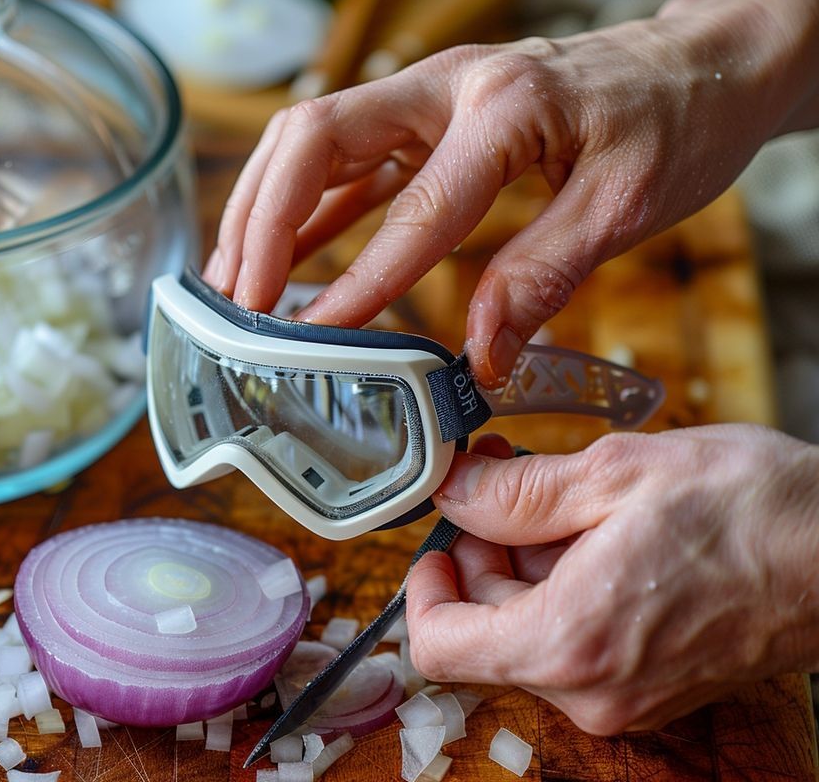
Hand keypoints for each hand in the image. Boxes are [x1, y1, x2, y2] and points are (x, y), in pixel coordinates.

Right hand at [204, 0, 818, 386]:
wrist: (699, 67)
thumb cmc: (675, 122)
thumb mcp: (626, 205)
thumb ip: (544, 274)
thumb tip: (479, 358)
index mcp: (506, 105)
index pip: (413, 201)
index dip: (360, 275)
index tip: (317, 335)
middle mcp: (447, 88)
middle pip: (315, 136)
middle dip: (263, 219)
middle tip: (242, 301)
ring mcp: (428, 100)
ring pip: (310, 144)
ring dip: (263, 211)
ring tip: (237, 289)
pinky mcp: (425, 124)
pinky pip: (344, 166)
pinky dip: (303, 214)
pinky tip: (284, 265)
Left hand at [405, 426, 818, 733]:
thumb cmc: (751, 509)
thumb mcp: (615, 475)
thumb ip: (515, 492)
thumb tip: (451, 491)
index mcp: (569, 643)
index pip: (438, 646)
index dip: (421, 587)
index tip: (436, 538)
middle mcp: (592, 691)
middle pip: (485, 632)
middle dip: (480, 556)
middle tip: (500, 482)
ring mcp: (627, 697)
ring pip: (530, 635)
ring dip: (525, 568)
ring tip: (559, 497)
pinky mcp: (654, 687)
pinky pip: (577, 642)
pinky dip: (567, 589)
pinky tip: (597, 532)